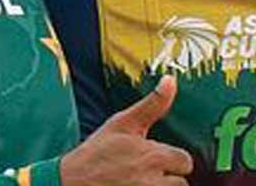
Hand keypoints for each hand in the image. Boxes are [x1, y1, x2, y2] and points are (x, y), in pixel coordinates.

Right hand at [60, 75, 193, 185]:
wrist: (70, 181)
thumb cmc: (97, 151)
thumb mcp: (123, 122)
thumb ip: (152, 104)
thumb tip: (170, 80)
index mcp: (152, 156)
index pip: (185, 161)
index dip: (174, 159)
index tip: (159, 158)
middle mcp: (151, 181)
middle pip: (181, 183)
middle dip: (169, 178)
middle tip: (149, 173)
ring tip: (142, 182)